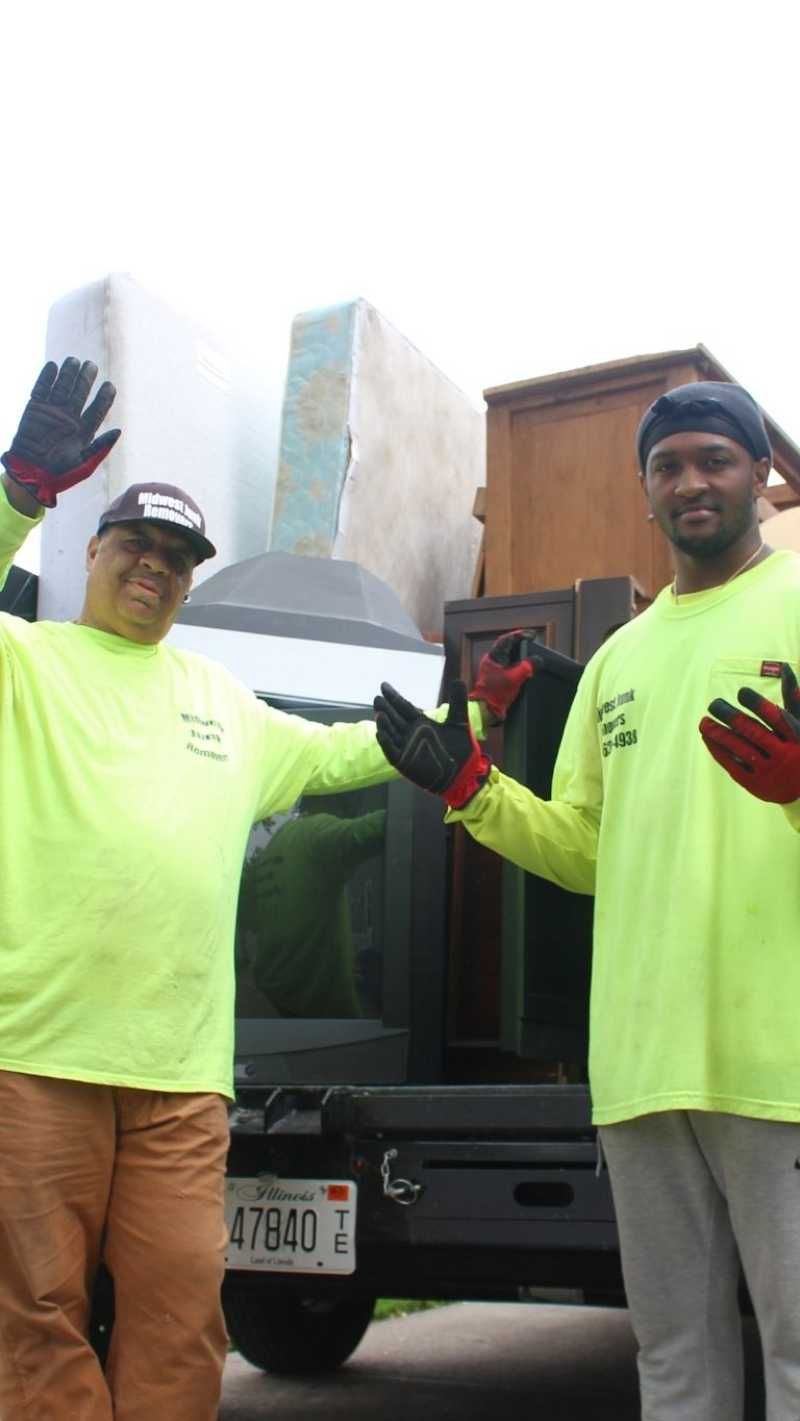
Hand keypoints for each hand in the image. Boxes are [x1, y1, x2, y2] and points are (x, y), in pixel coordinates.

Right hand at [2, 358, 119, 507]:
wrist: (31, 475)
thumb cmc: (60, 474)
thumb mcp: (85, 464)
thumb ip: (101, 447)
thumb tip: (118, 431)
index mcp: (84, 430)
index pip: (98, 409)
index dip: (104, 397)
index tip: (110, 386)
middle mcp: (70, 418)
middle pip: (80, 393)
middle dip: (86, 379)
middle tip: (91, 366)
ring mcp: (52, 412)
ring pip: (63, 387)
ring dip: (68, 374)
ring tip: (74, 361)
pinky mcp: (35, 409)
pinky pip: (41, 389)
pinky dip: (46, 378)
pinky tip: (53, 366)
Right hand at [374, 680, 490, 808]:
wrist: (464, 773)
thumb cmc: (461, 749)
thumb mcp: (459, 722)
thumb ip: (457, 702)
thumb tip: (457, 680)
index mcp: (421, 723)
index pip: (404, 707)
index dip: (394, 697)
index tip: (384, 685)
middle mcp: (411, 734)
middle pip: (395, 718)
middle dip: (386, 708)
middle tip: (378, 697)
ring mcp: (406, 748)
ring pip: (391, 733)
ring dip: (384, 723)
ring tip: (379, 712)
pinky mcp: (405, 762)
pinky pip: (392, 751)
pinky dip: (386, 742)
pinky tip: (380, 732)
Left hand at [469, 628, 535, 721]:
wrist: (487, 710)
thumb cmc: (496, 693)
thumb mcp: (515, 678)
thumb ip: (527, 667)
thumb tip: (538, 660)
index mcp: (493, 658)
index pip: (506, 640)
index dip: (519, 635)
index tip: (531, 635)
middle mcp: (492, 661)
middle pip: (507, 647)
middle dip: (520, 643)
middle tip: (532, 642)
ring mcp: (494, 670)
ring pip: (509, 657)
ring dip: (520, 654)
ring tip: (531, 653)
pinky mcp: (498, 678)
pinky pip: (510, 666)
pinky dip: (518, 664)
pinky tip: (526, 667)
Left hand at [699, 664, 799, 803]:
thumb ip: (793, 697)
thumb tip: (783, 667)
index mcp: (798, 737)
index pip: (775, 717)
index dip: (757, 703)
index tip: (741, 692)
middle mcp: (784, 755)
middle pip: (753, 732)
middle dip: (730, 716)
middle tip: (714, 704)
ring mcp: (770, 771)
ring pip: (740, 749)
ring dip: (719, 734)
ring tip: (704, 721)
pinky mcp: (756, 784)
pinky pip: (733, 765)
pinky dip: (719, 751)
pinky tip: (708, 738)